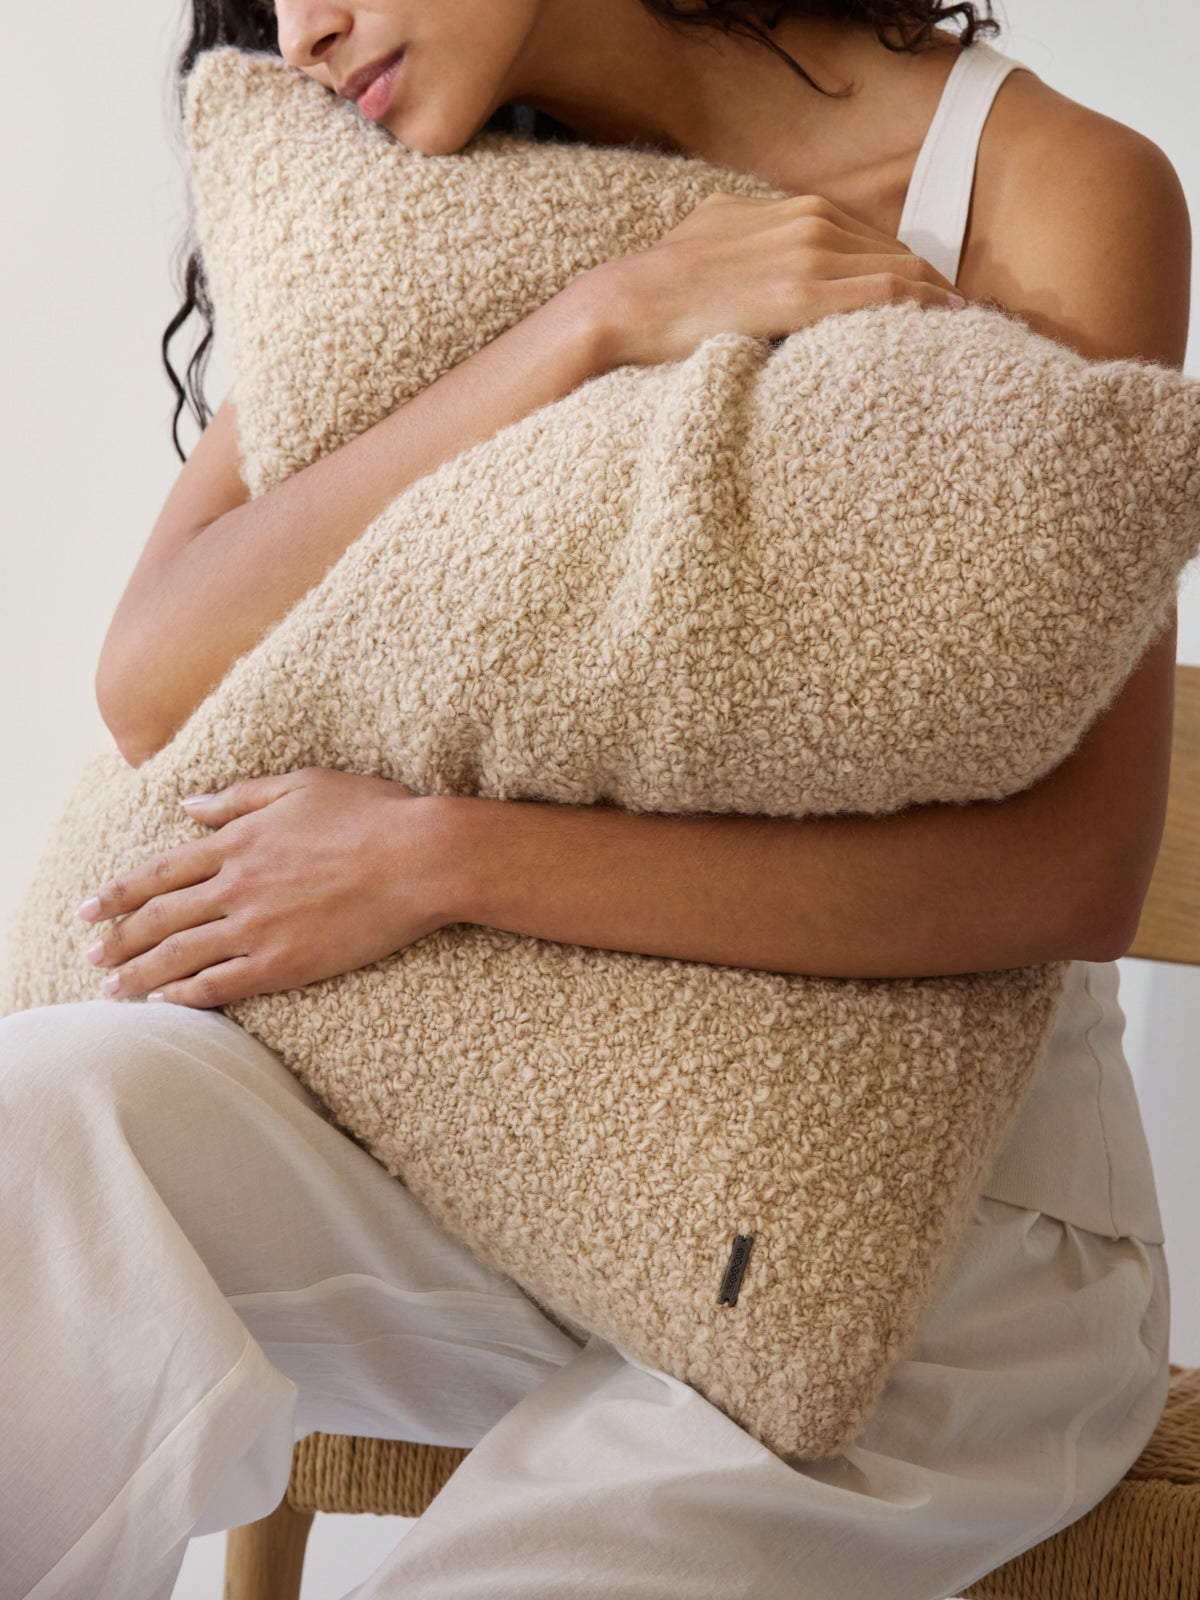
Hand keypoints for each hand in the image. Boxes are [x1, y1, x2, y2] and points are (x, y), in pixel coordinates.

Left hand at [76, 768, 452, 1006]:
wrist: (421, 857)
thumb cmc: (372, 812)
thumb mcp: (301, 784)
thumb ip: (240, 796)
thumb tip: (192, 805)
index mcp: (238, 841)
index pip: (159, 871)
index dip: (118, 892)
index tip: (90, 907)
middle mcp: (237, 886)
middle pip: (157, 918)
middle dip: (116, 938)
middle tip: (89, 954)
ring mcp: (258, 927)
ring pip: (179, 956)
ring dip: (139, 974)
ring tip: (112, 989)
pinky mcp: (286, 963)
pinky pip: (222, 985)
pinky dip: (187, 996)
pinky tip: (166, 1005)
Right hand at [591, 191, 965, 367]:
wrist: (626, 305)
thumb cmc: (661, 287)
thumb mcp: (712, 238)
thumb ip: (753, 239)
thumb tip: (764, 257)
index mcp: (788, 208)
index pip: (867, 235)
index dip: (904, 264)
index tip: (929, 292)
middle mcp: (806, 221)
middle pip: (892, 250)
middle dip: (931, 281)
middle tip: (963, 314)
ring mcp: (806, 256)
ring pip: (897, 269)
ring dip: (934, 296)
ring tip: (964, 325)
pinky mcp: (801, 295)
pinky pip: (882, 293)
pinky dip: (922, 305)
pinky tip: (947, 322)